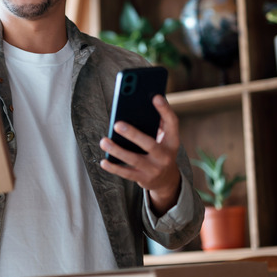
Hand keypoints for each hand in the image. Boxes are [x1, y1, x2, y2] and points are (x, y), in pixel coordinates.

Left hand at [99, 95, 181, 214]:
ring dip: (117, 151)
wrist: (167, 180)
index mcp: (172, 141)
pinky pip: (126, 173)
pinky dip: (114, 167)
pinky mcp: (143, 179)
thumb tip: (140, 104)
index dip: (165, 110)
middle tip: (117, 124)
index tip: (155, 96)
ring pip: (134, 160)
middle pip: (149, 144)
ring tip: (104, 141)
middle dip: (133, 134)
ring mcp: (154, 169)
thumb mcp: (165, 138)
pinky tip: (104, 161)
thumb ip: (157, 122)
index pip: (172, 123)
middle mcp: (165, 156)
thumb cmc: (161, 150)